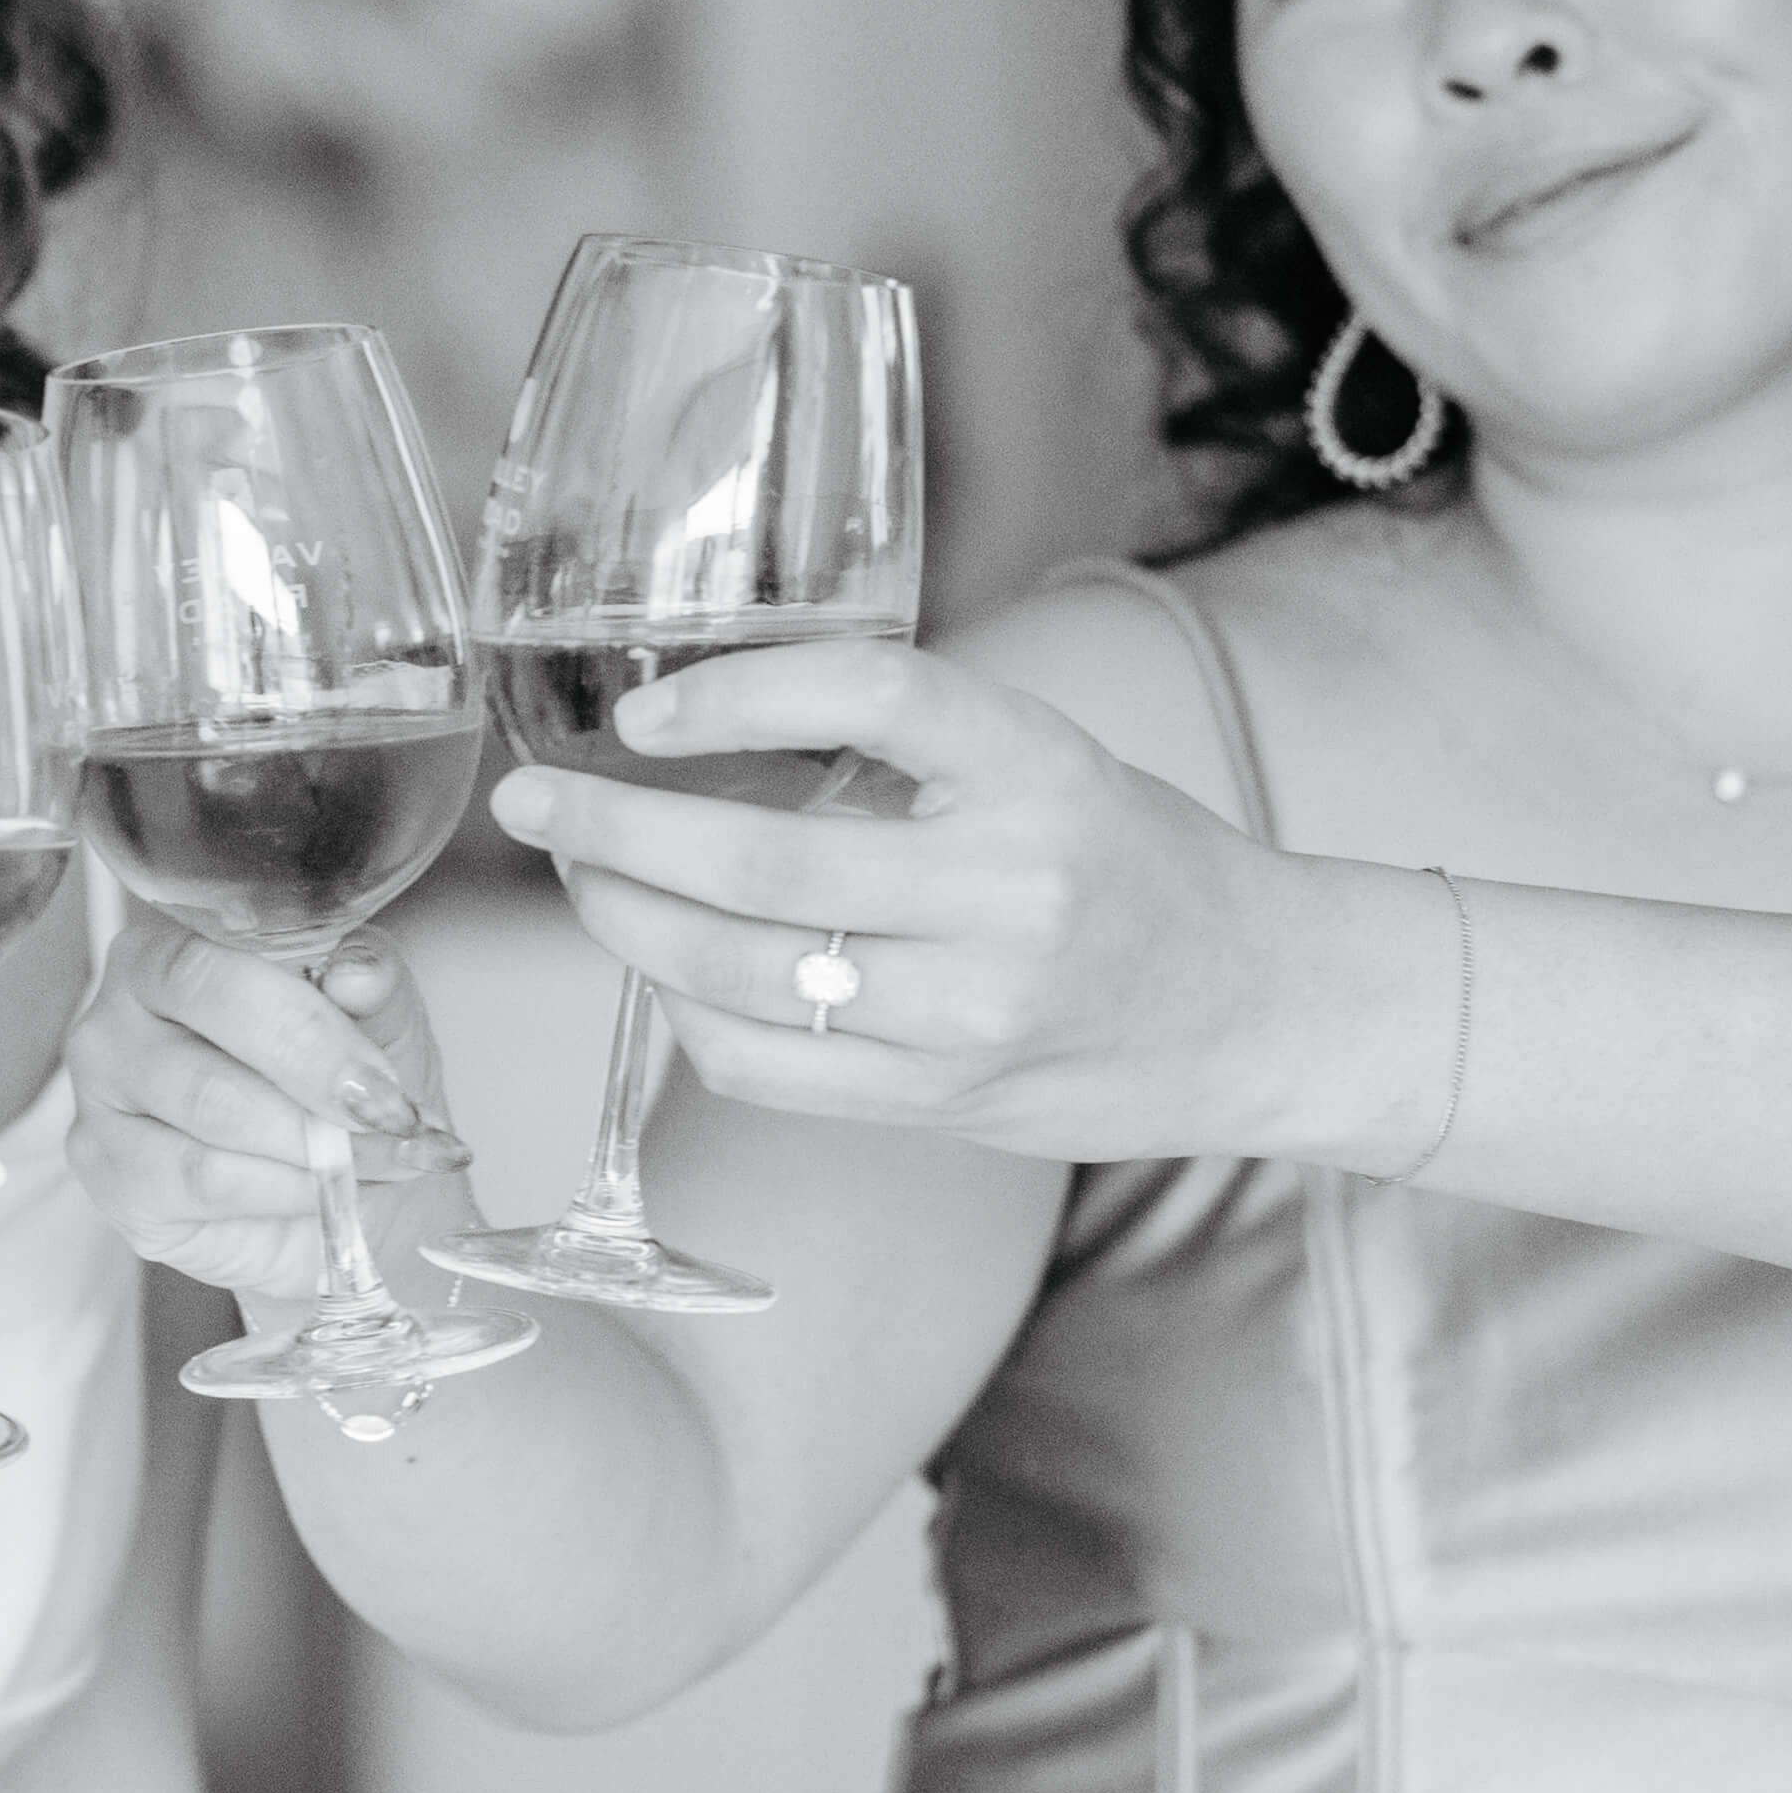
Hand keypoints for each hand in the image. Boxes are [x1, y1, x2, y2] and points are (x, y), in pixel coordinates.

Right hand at [69, 907, 462, 1331]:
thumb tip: (356, 971)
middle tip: (393, 1128)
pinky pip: (203, 1186)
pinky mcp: (114, 1180)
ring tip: (381, 1160)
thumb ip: (370, 980)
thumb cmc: (340, 1080)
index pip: (212, 973)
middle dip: (316, 1104)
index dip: (304, 1031)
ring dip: (314, 1155)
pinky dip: (284, 1194)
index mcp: (165, 955)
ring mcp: (101, 1105)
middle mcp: (113, 1022)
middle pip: (208, 1068)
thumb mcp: (376, 1013)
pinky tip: (325, 1192)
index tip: (380, 1084)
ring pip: (210, 1132)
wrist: (346, 1174)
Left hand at [485, 636, 1450, 1158]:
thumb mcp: (1037, 762)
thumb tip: (689, 738)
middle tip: (535, 804)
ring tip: (587, 882)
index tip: (643, 709)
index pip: (870, 696)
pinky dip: (685, 1011)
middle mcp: (1008, 891)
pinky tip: (670, 969)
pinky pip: (761, 1064)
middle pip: (759, 861)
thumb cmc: (1127, 863)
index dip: (737, 694)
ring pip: (738, 974)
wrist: (1255, 1008)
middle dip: (612, 832)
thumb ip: (892, 753)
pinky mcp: (942, 1098)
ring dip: (628, 923)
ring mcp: (971, 1010)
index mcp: (1036, 771)